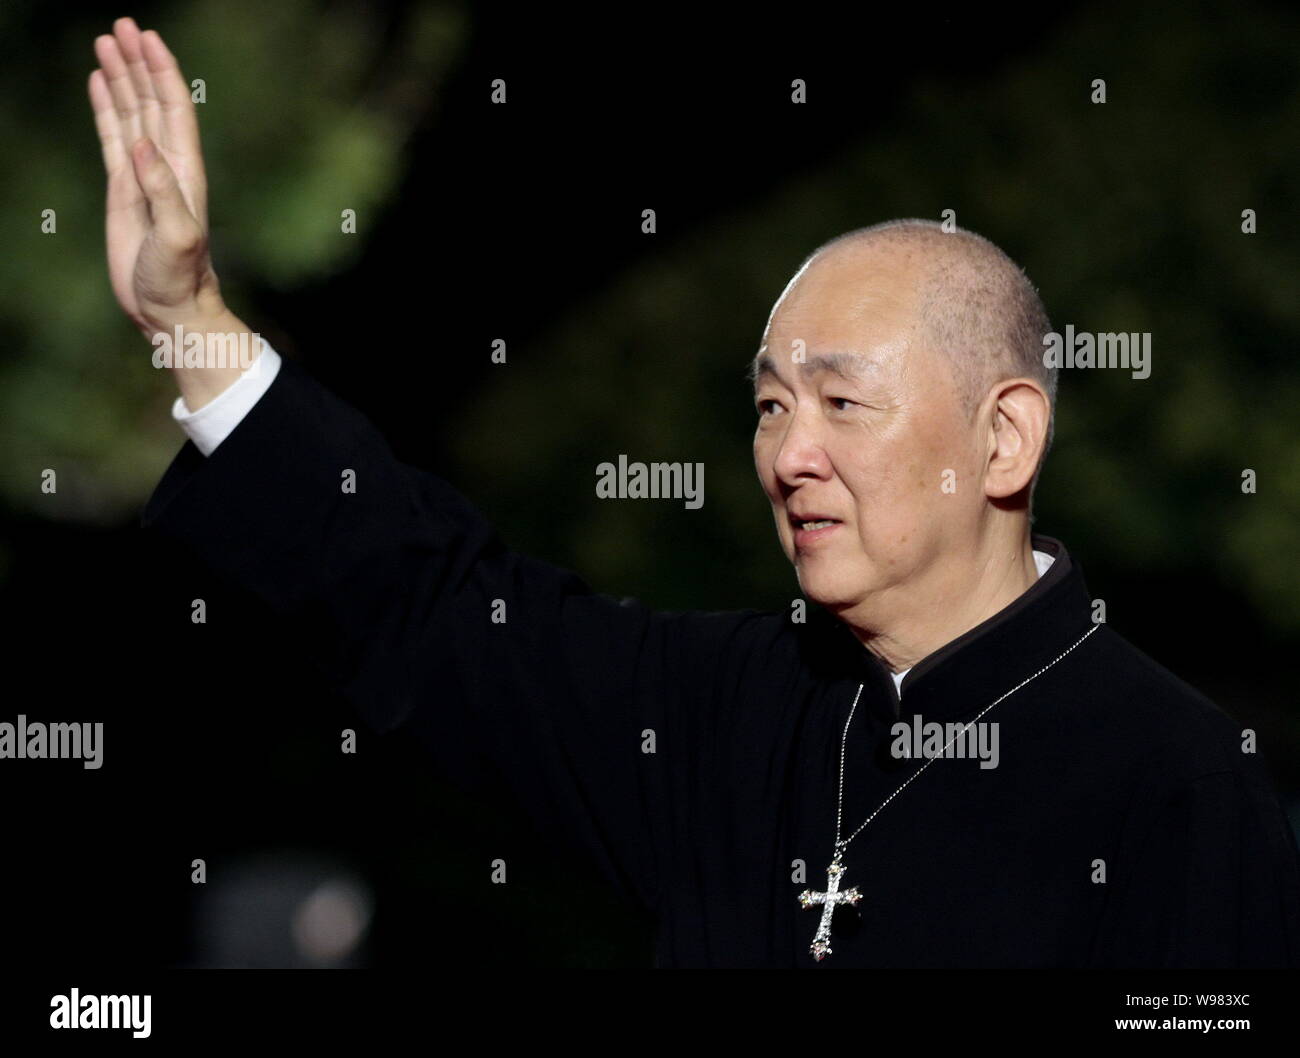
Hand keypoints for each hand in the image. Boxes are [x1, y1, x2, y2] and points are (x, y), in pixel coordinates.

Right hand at [88, 17, 224, 339]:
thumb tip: (142, 147)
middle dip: (139, 63)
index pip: (174, 109)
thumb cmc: (180, 277)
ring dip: (122, 78)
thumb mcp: (177, 237)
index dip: (162, 72)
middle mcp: (167, 167)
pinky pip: (113, 138)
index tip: (147, 38)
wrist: (169, 306)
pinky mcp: (124, 189)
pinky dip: (108, 109)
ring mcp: (144, 176)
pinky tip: (101, 84)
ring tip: (106, 42)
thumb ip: (163, 193)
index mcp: (185, 172)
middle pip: (152, 102)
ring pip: (132, 114)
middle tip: (122, 24)